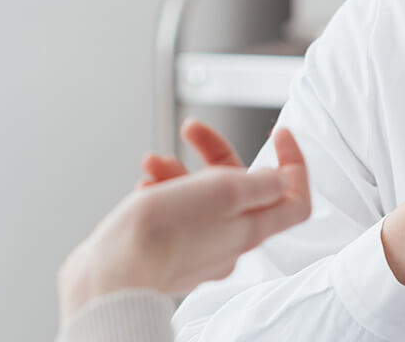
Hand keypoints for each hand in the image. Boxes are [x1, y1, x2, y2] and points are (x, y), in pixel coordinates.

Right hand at [56, 121, 310, 320]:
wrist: (111, 275)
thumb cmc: (160, 234)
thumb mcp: (221, 191)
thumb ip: (259, 184)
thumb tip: (281, 180)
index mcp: (249, 229)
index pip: (293, 199)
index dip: (293, 162)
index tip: (277, 135)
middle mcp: (229, 244)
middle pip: (241, 189)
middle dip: (214, 152)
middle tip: (191, 129)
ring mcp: (199, 251)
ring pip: (202, 199)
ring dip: (180, 172)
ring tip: (152, 163)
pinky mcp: (170, 255)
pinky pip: (176, 216)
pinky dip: (163, 194)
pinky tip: (144, 187)